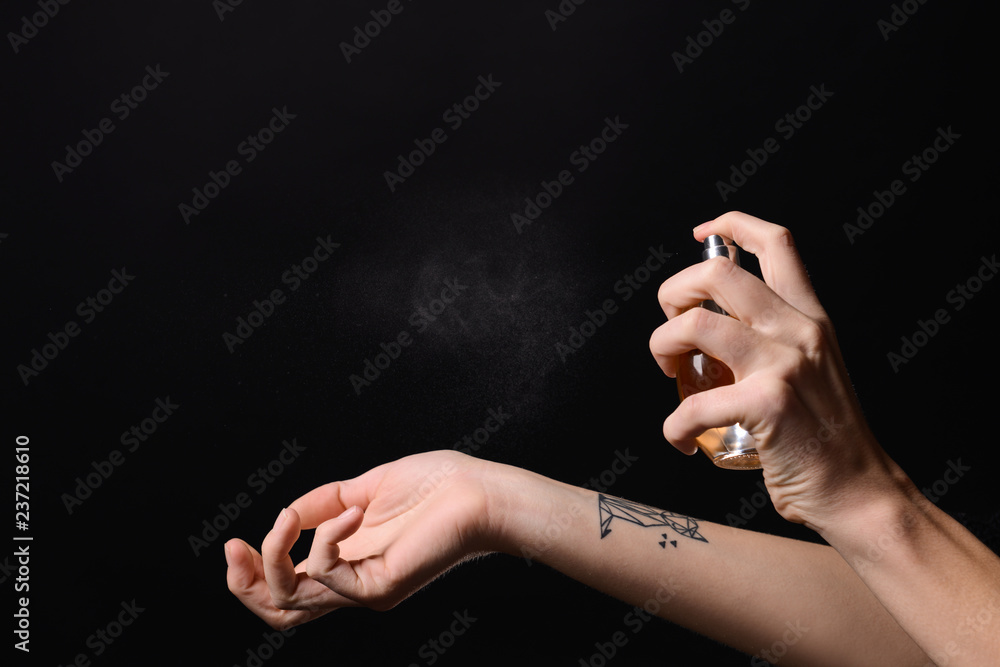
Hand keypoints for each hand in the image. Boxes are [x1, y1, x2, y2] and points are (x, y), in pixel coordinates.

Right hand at [225, 450, 493, 628]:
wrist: (482, 492)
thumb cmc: (436, 486)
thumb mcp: (365, 488)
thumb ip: (323, 503)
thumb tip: (285, 512)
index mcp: (346, 566)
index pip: (284, 591)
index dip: (250, 574)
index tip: (235, 542)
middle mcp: (352, 586)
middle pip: (277, 613)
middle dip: (243, 583)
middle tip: (234, 547)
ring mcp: (366, 590)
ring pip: (291, 601)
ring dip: (275, 554)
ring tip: (288, 518)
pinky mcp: (382, 587)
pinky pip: (329, 574)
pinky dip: (325, 537)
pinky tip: (352, 509)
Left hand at [649, 211, 908, 530]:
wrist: (858, 492)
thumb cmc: (826, 438)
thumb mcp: (815, 368)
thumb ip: (778, 341)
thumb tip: (719, 330)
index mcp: (811, 317)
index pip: (776, 244)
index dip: (732, 224)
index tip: (702, 233)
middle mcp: (799, 330)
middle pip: (719, 272)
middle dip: (673, 292)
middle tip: (671, 330)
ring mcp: (783, 365)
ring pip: (695, 324)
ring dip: (661, 345)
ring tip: (667, 373)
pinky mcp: (767, 405)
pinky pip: (693, 406)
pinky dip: (673, 426)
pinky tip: (680, 440)